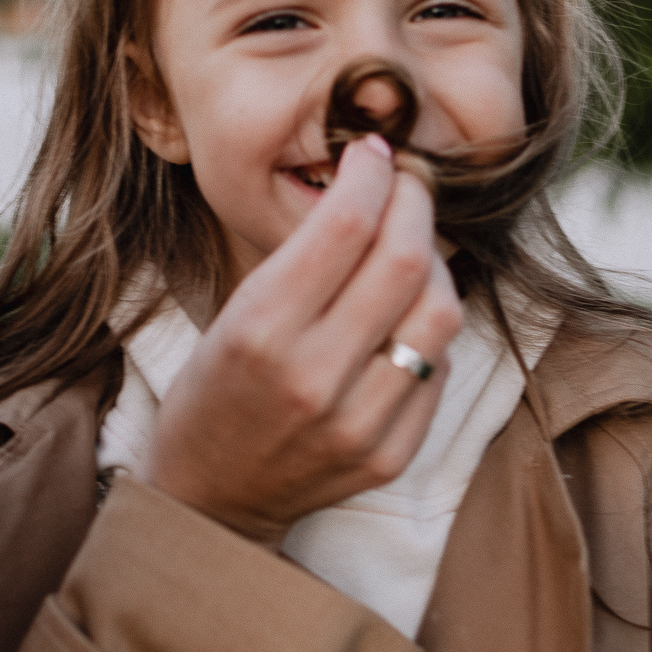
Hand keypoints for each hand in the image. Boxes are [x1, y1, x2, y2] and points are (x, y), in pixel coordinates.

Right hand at [144, 136, 463, 547]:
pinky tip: (407, 314)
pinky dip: (431, 328)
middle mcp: (312, 376)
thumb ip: (304, 260)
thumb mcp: (234, 312)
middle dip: (416, 202)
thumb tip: (374, 188)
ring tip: (414, 248)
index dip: (371, 173)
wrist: (210, 499)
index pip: (344, 226)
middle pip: (405, 261)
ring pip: (440, 314)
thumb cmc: (215, 389)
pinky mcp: (389, 455)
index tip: (374, 152)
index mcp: (260, 330)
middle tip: (410, 182)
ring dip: (436, 264)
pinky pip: (441, 369)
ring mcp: (358, 423)